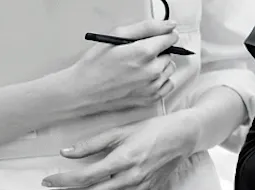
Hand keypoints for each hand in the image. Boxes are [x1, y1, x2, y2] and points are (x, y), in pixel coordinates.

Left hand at [40, 110, 200, 189]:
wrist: (182, 137)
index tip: (47, 181)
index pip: (85, 176)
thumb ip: (92, 144)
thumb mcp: (120, 131)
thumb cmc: (151, 130)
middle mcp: (130, 178)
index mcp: (122, 159)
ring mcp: (140, 189)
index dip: (63, 180)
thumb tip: (65, 153)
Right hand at [57, 19, 180, 115]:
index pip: (170, 38)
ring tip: (139, 67)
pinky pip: (167, 85)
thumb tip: (168, 25)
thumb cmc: (96, 64)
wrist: (84, 91)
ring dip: (159, 66)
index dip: (164, 35)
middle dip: (158, 51)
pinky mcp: (151, 98)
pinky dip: (159, 80)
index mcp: (144, 53)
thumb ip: (146, 28)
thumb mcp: (116, 36)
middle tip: (139, 54)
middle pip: (169, 54)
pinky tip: (144, 78)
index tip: (159, 36)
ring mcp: (153, 86)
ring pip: (169, 69)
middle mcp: (152, 71)